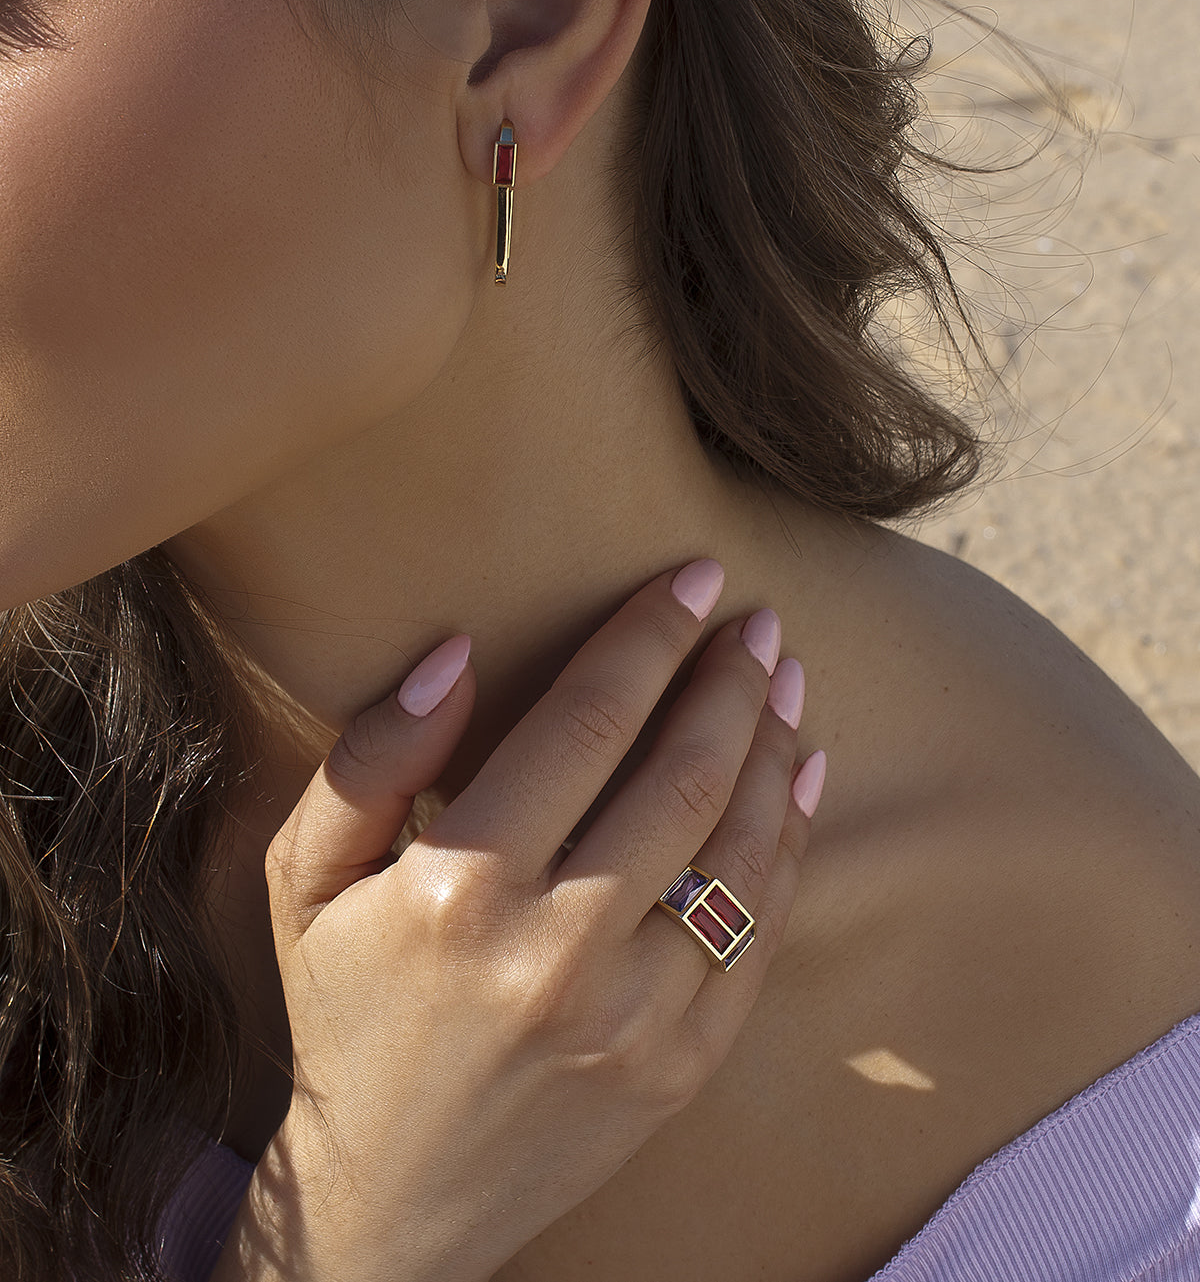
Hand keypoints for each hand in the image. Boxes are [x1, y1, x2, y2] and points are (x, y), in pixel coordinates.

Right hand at [213, 559, 819, 1281]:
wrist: (391, 1200)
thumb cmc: (344, 1016)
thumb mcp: (306, 881)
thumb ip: (369, 759)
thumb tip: (457, 652)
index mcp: (460, 890)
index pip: (587, 723)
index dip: (650, 637)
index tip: (694, 578)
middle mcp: (559, 952)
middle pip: (686, 775)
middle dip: (732, 679)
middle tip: (756, 620)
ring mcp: (635, 1019)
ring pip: (741, 849)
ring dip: (775, 747)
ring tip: (785, 678)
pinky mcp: (682, 1067)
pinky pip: (760, 931)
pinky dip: (791, 841)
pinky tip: (802, 777)